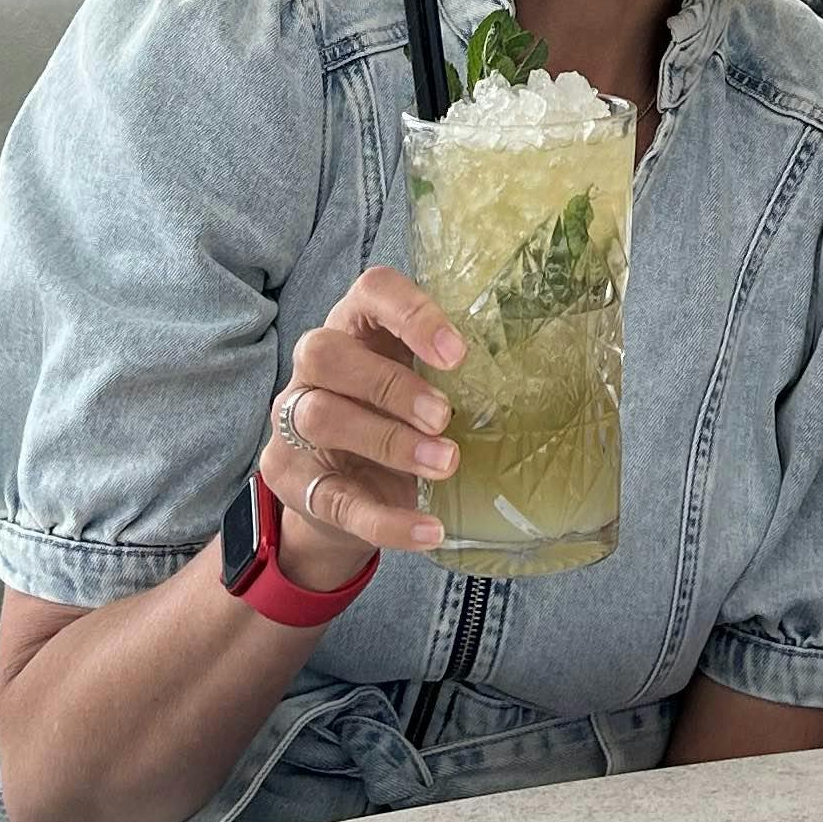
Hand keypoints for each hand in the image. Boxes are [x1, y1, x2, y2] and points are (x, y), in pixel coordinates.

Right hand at [260, 266, 465, 588]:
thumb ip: (450, 377)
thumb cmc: (393, 419)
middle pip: (326, 353)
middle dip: (390, 384)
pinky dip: (388, 520)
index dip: (411, 313)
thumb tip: (528, 383)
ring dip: (391, 443)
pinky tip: (429, 529)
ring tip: (446, 463)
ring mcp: (294, 425)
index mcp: (355, 327)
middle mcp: (314, 369)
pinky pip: (335, 499)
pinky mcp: (294, 481)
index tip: (457, 353)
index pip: (372, 292)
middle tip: (444, 415)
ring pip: (322, 417)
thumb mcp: (418, 386)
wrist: (339, 493)